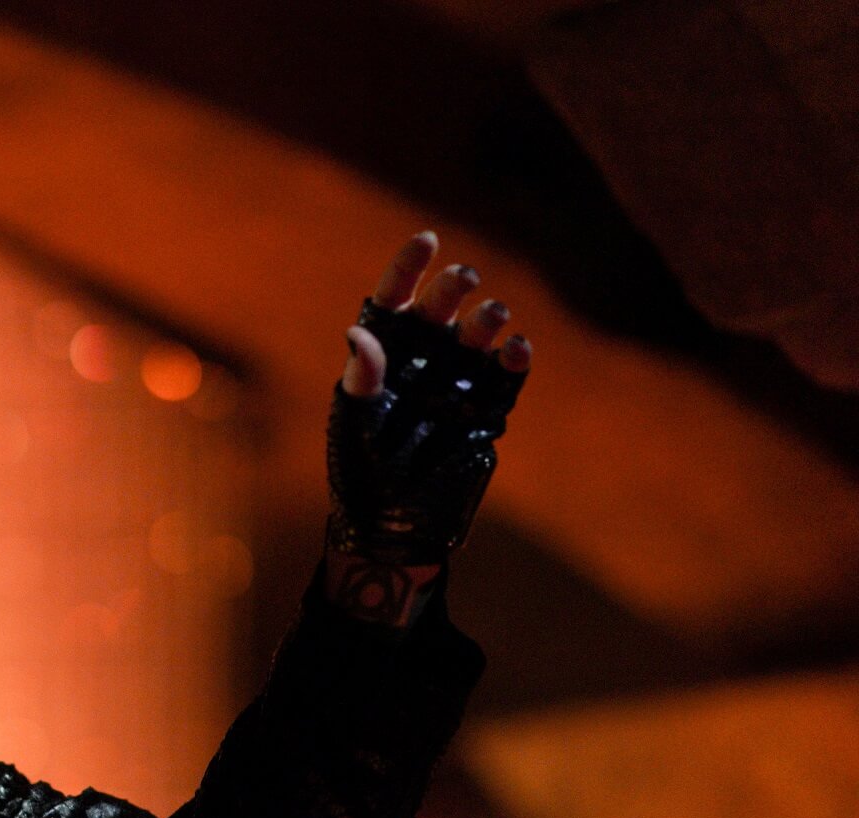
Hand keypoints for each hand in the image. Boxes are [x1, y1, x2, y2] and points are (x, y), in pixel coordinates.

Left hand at [325, 231, 532, 625]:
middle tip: (465, 279)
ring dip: (487, 320)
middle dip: (453, 289)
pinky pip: (505, 379)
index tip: (427, 239)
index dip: (409, 267)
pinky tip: (514, 350)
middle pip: (440, 310)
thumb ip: (362, 379)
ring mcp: (455, 386)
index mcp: (381, 358)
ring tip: (493, 316)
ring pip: (478, 337)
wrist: (393, 530)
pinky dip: (513, 360)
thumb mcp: (353, 426)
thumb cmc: (359, 476)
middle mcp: (420, 363)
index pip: (393, 300)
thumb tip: (359, 333)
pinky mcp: (485, 413)